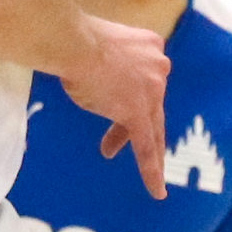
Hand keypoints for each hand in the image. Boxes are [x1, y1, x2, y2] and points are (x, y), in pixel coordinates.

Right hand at [57, 16, 172, 197]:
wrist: (72, 42)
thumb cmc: (73, 39)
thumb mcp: (99, 43)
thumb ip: (109, 60)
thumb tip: (94, 75)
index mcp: (151, 46)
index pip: (145, 77)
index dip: (130, 92)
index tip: (114, 100)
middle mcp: (159, 67)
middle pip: (151, 104)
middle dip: (134, 120)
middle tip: (114, 139)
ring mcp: (152, 91)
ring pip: (151, 126)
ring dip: (131, 142)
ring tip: (110, 154)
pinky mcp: (138, 113)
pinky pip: (147, 147)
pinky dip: (153, 171)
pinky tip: (158, 192)